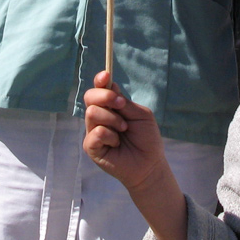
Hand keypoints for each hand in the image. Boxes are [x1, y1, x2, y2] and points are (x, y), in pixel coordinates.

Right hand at [84, 72, 169, 192]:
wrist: (149, 163)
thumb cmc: (146, 138)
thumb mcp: (140, 114)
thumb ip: (124, 102)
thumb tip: (109, 86)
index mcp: (111, 106)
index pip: (99, 89)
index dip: (100, 80)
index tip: (105, 75)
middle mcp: (100, 116)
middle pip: (90, 97)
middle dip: (105, 96)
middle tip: (121, 105)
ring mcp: (93, 131)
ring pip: (92, 113)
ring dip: (112, 119)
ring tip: (124, 129)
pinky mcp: (91, 147)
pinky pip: (94, 133)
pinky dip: (109, 135)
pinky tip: (117, 143)